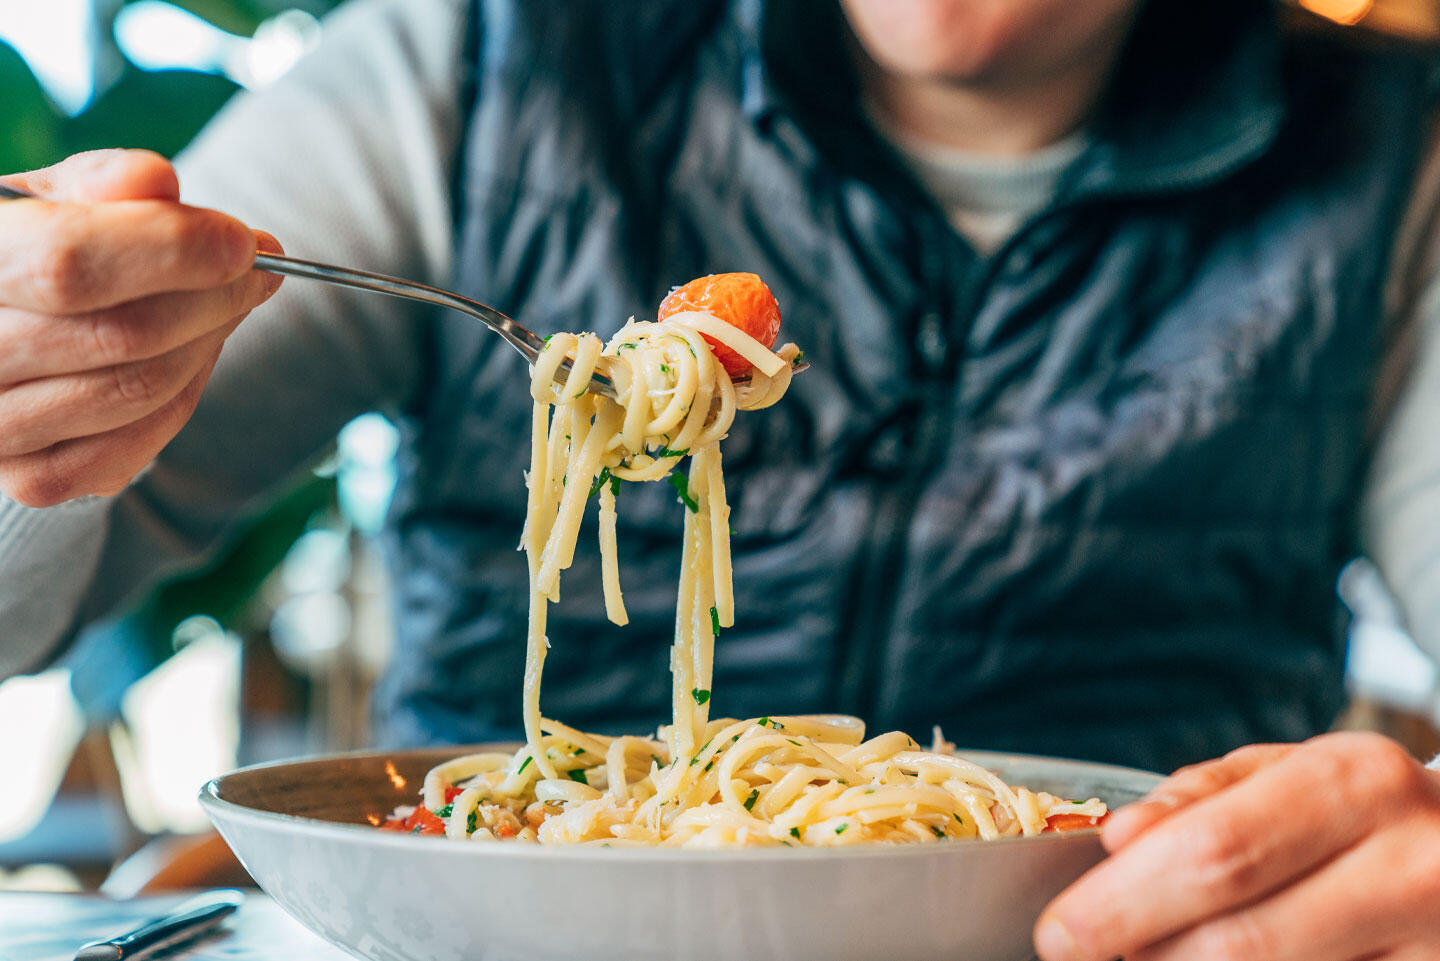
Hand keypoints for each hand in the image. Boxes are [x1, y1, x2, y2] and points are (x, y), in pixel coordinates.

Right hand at [0, 149, 281, 505]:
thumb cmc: (28, 251)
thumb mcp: (47, 200)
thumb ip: (99, 184)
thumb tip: (156, 179)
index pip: (70, 263)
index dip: (172, 251)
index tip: (243, 241)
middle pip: (126, 333)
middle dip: (216, 297)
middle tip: (257, 268)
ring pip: (143, 388)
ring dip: (209, 340)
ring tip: (227, 301)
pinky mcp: (31, 479)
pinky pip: (141, 442)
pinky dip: (187, 393)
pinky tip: (194, 352)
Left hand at [1034, 731, 1439, 960]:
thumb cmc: (1361, 812)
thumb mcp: (1287, 774)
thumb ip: (1200, 802)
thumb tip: (1121, 838)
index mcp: (1358, 785)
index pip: (1217, 854)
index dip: (1124, 902)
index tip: (1059, 931)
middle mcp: (1408, 868)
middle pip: (1239, 942)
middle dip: (1138, 952)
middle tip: (1079, 952)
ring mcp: (1433, 949)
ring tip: (1144, 953)